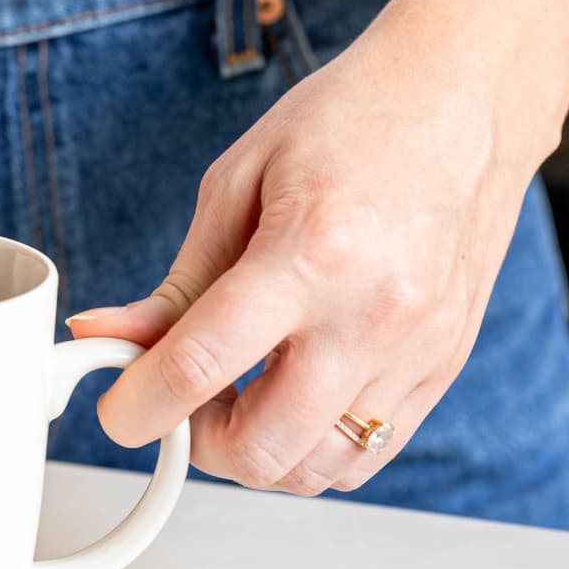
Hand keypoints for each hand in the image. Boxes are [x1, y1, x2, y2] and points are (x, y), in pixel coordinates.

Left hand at [68, 29, 554, 495]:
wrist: (462, 97)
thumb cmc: (349, 122)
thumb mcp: (235, 185)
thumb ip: (175, 284)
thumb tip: (105, 338)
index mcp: (308, 256)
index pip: (198, 369)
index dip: (135, 407)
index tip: (117, 407)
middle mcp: (371, 317)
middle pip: (260, 452)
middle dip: (197, 442)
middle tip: (184, 396)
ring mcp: (417, 351)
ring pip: (315, 471)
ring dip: (258, 451)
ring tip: (242, 390)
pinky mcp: (444, 368)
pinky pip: (365, 455)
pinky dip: (312, 444)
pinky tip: (294, 390)